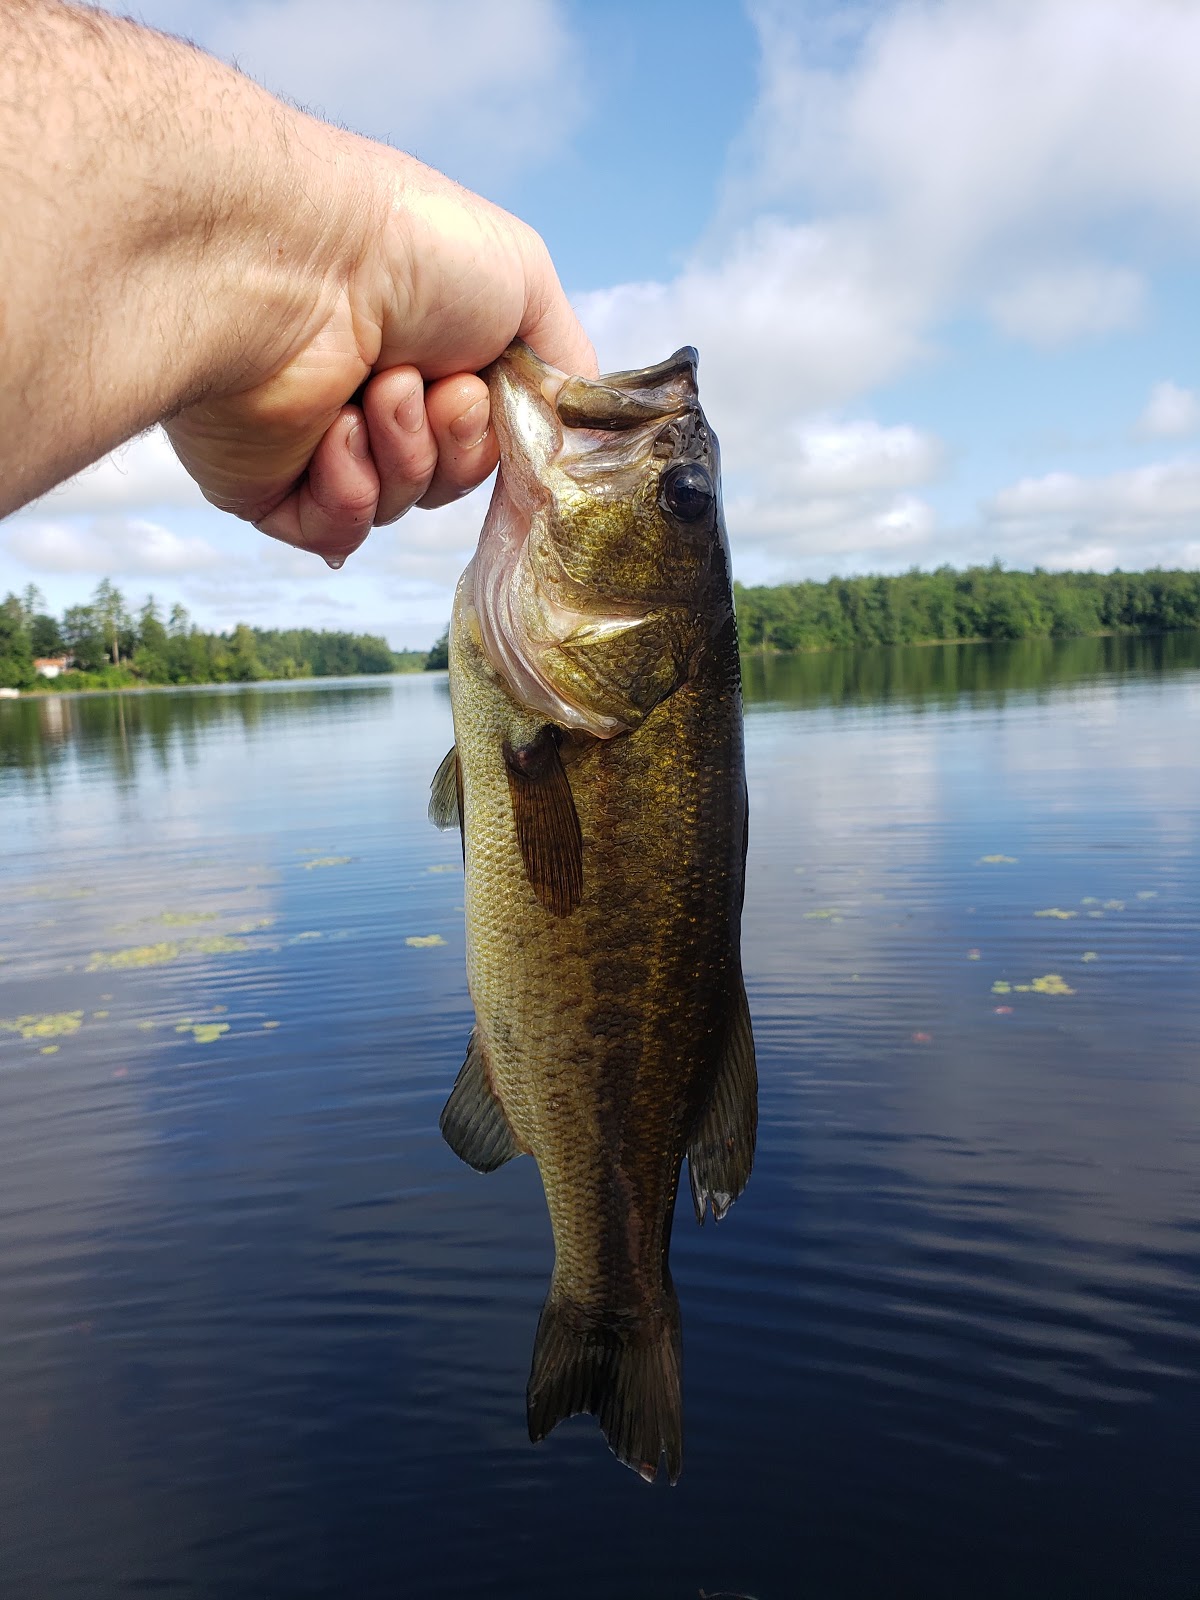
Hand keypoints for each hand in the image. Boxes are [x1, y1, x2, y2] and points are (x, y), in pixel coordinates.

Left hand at [164, 137, 597, 566]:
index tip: (491, 393)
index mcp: (427, 351)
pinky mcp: (267, 486)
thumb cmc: (410, 248)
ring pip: (399, 506)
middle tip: (434, 387)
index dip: (500, 433)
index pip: (486, 438)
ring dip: (404, 453)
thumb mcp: (529, 285)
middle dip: (455, 443)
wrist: (297, 259)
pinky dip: (352, 490)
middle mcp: (372, 396)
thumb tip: (579, 442)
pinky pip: (338, 531)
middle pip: (448, 481)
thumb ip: (566, 371)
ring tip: (378, 390)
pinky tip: (336, 431)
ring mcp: (318, 442)